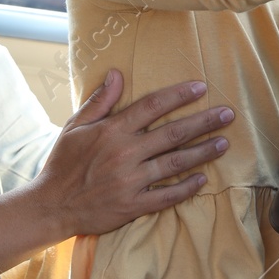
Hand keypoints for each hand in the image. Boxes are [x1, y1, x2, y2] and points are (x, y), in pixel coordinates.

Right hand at [33, 71, 233, 238]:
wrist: (51, 205)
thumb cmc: (63, 163)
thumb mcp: (75, 127)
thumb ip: (100, 101)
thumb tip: (117, 73)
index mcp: (112, 131)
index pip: (152, 106)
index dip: (178, 95)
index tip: (200, 87)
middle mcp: (125, 153)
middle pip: (173, 133)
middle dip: (204, 121)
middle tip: (228, 114)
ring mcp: (130, 181)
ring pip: (176, 163)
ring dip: (203, 152)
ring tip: (224, 142)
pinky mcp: (133, 205)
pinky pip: (166, 195)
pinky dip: (186, 188)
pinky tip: (202, 179)